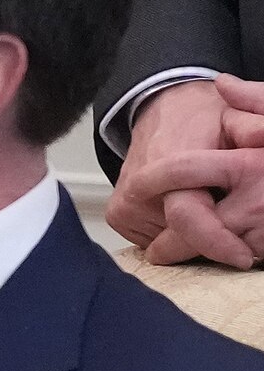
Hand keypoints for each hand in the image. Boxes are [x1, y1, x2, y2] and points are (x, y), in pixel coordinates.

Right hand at [112, 76, 263, 266]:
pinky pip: (154, 241)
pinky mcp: (119, 216)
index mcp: (165, 163)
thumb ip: (251, 127)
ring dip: (194, 238)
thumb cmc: (201, 119)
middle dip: (212, 243)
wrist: (163, 112)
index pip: (186, 216)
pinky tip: (189, 212)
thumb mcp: (234, 118)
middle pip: (179, 239)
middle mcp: (137, 188)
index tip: (243, 257)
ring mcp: (124, 205)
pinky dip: (176, 235)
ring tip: (211, 210)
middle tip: (239, 235)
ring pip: (167, 244)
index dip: (216, 241)